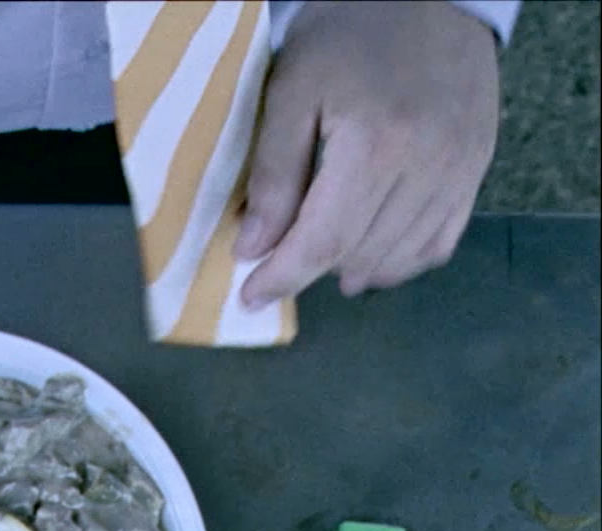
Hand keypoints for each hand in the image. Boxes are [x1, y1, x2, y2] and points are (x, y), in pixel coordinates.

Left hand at [238, 0, 500, 306]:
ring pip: (403, 255)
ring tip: (321, 268)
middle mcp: (428, 166)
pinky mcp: (477, 168)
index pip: (325, 239)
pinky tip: (372, 259)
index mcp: (377, 145)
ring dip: (356, 271)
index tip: (251, 296)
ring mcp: (460, 170)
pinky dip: (403, 261)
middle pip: (361, 253)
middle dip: (311, 272)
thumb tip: (253, 248)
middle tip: (276, 271)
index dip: (284, 276)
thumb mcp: (292, 93)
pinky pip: (441, 240)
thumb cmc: (346, 37)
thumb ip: (274, 174)